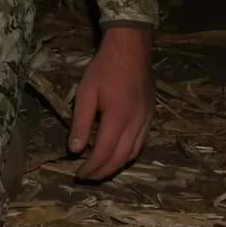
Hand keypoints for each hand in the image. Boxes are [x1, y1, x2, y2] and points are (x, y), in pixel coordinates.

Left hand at [69, 23, 151, 179]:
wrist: (131, 49)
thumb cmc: (104, 68)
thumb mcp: (85, 92)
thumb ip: (80, 122)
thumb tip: (75, 150)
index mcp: (118, 118)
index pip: (104, 152)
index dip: (91, 167)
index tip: (78, 174)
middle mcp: (136, 123)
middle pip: (120, 158)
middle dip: (103, 172)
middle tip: (87, 177)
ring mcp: (147, 121)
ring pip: (133, 154)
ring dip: (116, 166)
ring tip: (100, 170)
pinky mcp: (151, 117)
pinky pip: (141, 144)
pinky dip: (128, 155)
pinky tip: (117, 155)